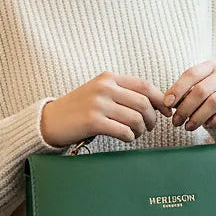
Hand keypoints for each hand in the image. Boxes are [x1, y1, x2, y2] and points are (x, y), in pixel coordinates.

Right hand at [41, 72, 171, 146]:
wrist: (49, 121)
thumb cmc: (79, 109)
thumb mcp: (99, 92)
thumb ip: (123, 93)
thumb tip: (155, 102)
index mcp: (108, 77)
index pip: (144, 86)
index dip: (160, 99)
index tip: (166, 111)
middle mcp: (104, 87)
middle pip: (143, 103)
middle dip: (151, 118)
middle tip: (149, 127)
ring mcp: (98, 104)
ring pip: (135, 118)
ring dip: (140, 130)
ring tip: (135, 133)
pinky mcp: (92, 121)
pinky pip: (123, 131)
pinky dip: (130, 137)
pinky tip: (126, 138)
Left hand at [164, 61, 215, 131]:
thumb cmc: (213, 98)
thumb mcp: (199, 93)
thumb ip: (185, 95)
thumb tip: (167, 103)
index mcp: (211, 66)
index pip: (191, 74)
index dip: (177, 89)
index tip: (167, 104)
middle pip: (201, 90)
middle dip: (185, 108)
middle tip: (176, 122)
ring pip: (215, 101)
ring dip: (198, 116)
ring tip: (189, 127)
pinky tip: (208, 125)